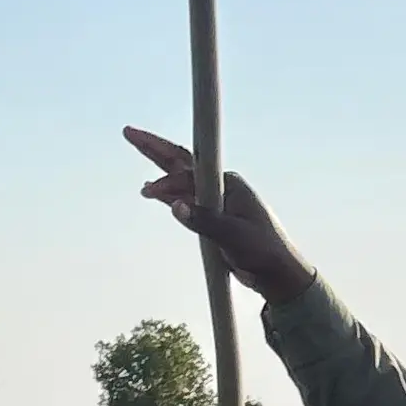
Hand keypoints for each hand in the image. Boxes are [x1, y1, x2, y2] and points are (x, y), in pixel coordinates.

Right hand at [123, 127, 315, 306]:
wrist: (277, 273)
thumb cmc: (264, 251)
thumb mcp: (234, 236)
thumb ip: (204, 221)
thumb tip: (175, 207)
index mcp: (229, 184)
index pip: (190, 173)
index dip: (168, 181)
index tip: (151, 192)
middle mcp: (220, 186)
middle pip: (182, 162)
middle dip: (155, 147)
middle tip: (129, 132)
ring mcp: (215, 201)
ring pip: (180, 179)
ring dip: (158, 170)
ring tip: (136, 151)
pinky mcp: (212, 218)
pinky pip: (185, 200)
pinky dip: (168, 195)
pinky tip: (154, 192)